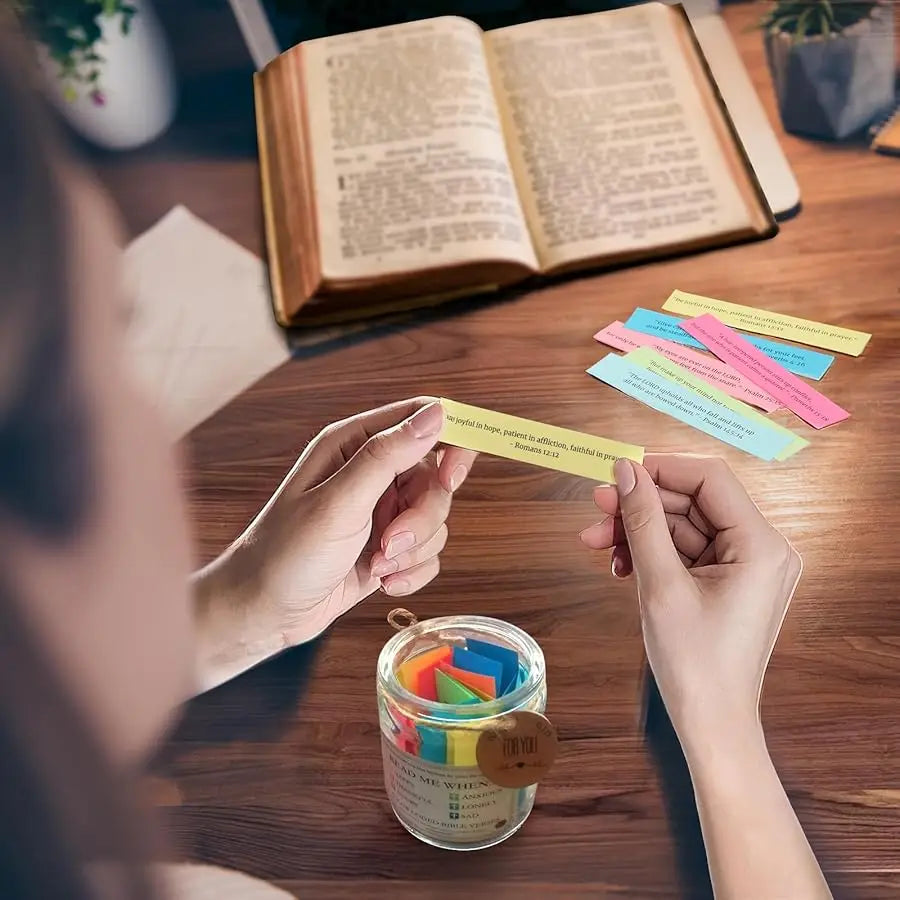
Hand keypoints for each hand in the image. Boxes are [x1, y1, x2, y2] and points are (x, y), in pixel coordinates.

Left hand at [194, 399, 474, 688]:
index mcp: (355, 444)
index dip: (451, 440)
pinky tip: (382, 581)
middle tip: (392, 541)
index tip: (452, 477)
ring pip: (436, 517)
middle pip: (437, 475)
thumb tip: (436, 415)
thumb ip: (388, 455)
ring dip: (415, 548)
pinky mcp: (389, 547)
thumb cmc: (285, 553)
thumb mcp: (339, 502)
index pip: (423, 418)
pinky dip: (413, 570)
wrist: (262, 612)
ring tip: (377, 564)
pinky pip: (428, 551)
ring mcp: (382, 510)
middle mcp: (372, 472)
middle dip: (424, 515)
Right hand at [580, 455, 801, 743]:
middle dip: (641, 505)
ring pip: (684, 527)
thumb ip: (642, 521)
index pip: (710, 479)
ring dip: (639, 531)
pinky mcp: (729, 582)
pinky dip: (652, 553)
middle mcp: (763, 549)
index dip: (661, 469)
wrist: (710, 724)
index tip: (616, 473)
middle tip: (595, 509)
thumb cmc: (693, 663)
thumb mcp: (660, 585)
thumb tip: (624, 471)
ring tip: (595, 542)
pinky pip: (687, 551)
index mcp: (762, 545)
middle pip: (693, 502)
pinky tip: (620, 565)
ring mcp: (747, 567)